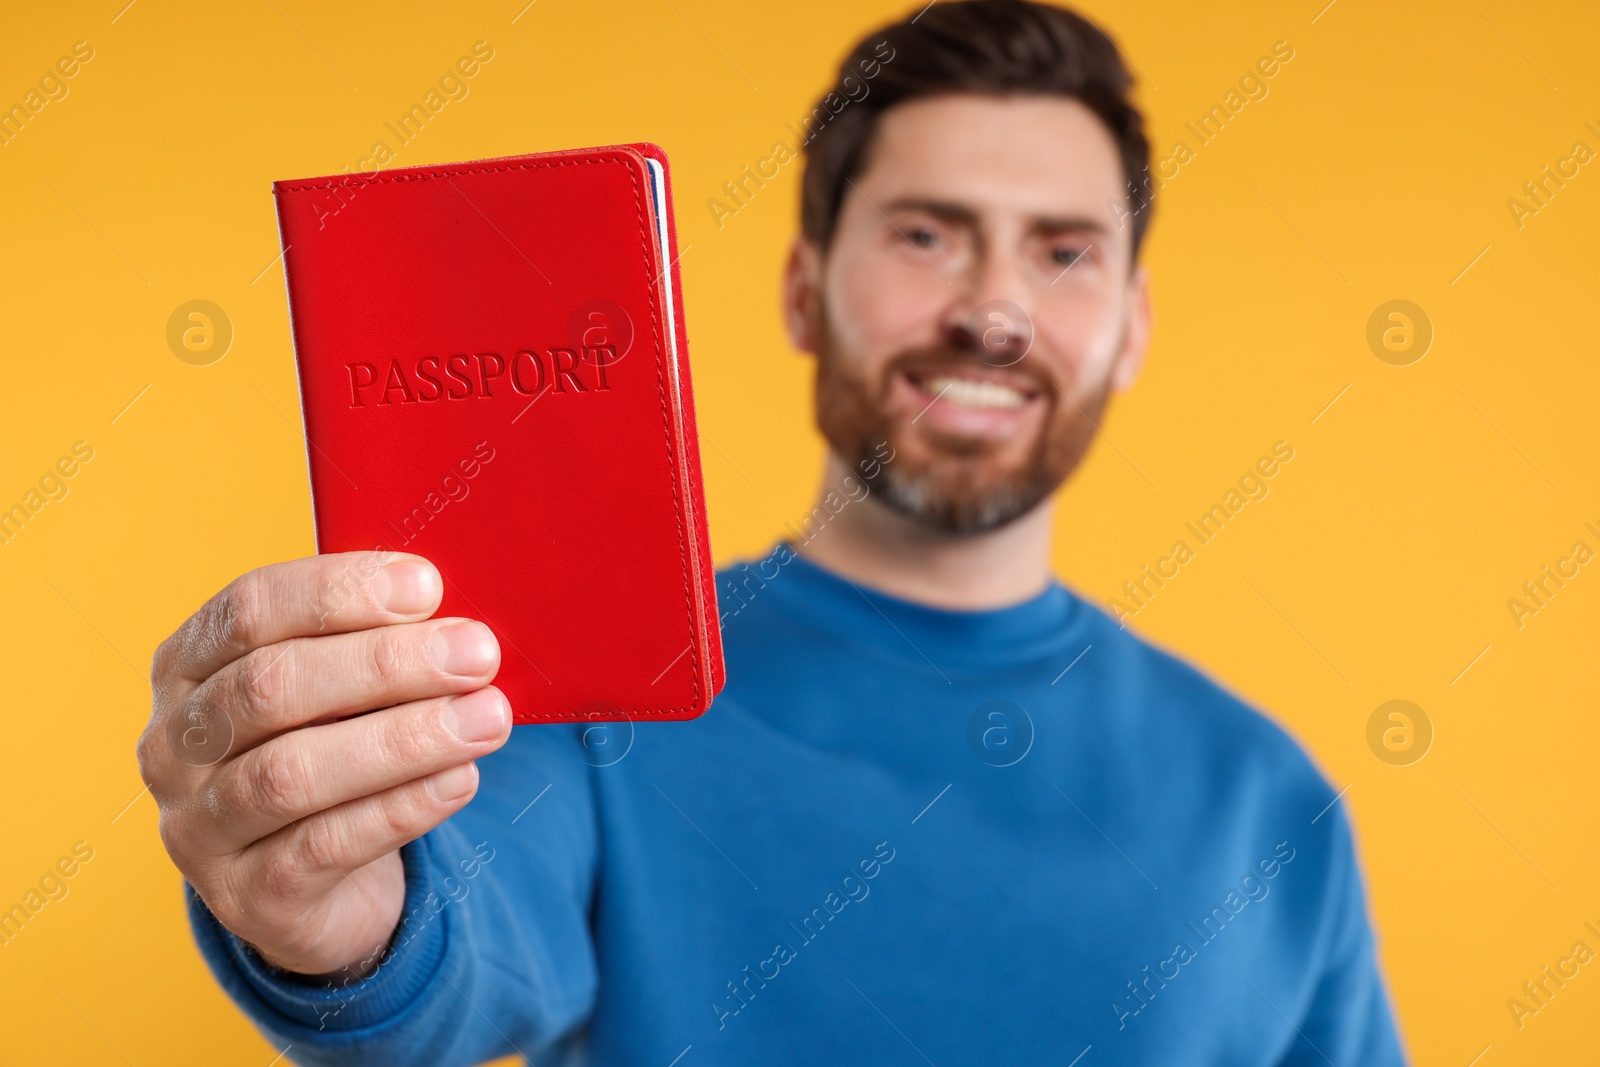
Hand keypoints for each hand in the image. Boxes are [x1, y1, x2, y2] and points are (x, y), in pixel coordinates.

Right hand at [137, 551, 510, 978]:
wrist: (319, 888)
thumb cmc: (332, 754)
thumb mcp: (339, 693)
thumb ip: (371, 648)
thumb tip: (452, 623)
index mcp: (187, 668)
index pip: (250, 609)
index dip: (339, 591)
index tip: (427, 587)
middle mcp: (175, 746)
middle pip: (271, 686)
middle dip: (386, 664)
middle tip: (477, 654)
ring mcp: (199, 828)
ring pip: (293, 773)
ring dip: (404, 739)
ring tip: (487, 717)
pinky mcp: (248, 897)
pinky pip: (325, 845)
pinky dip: (401, 806)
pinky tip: (460, 779)